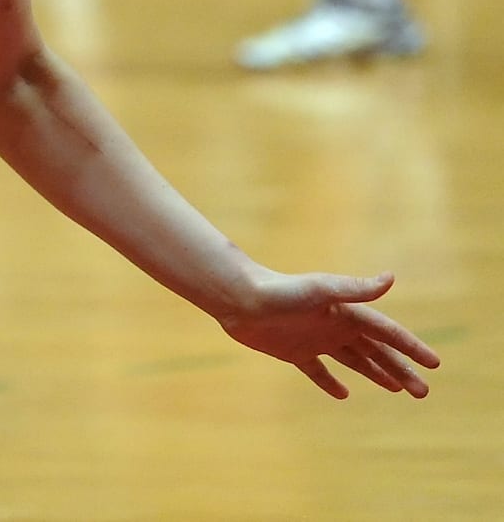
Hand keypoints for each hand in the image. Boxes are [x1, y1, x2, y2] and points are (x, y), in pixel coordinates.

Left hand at [217, 270, 439, 398]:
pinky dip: (331, 383)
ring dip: (377, 374)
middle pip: (376, 351)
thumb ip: (354, 288)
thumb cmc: (279, 290)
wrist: (238, 298)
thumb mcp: (320, 290)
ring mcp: (315, 339)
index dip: (411, 347)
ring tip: (398, 390)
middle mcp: (334, 326)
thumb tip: (391, 278)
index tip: (435, 364)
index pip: (387, 332)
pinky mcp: (294, 352)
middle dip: (401, 370)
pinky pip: (319, 372)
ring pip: (355, 361)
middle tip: (423, 392)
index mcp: (346, 313)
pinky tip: (344, 394)